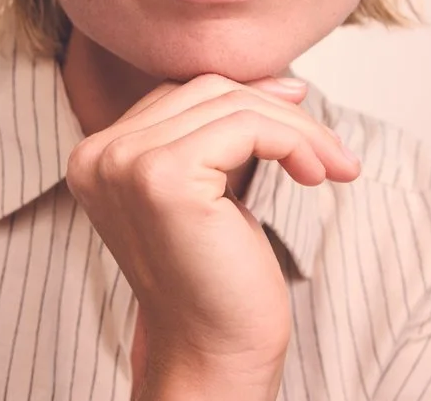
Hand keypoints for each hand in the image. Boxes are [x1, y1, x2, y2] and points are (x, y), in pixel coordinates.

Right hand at [64, 73, 359, 398]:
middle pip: (210, 90)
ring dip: (300, 130)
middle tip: (332, 151)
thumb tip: (284, 80)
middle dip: (283, 113)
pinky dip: (297, 143)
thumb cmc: (219, 274)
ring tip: (333, 167)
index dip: (251, 96)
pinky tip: (317, 176)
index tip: (301, 110)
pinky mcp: (164, 176)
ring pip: (236, 104)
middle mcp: (97, 154)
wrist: (214, 350)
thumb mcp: (216, 185)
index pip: (185, 91)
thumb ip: (225, 130)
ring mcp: (125, 163)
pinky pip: (250, 126)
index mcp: (97, 154)